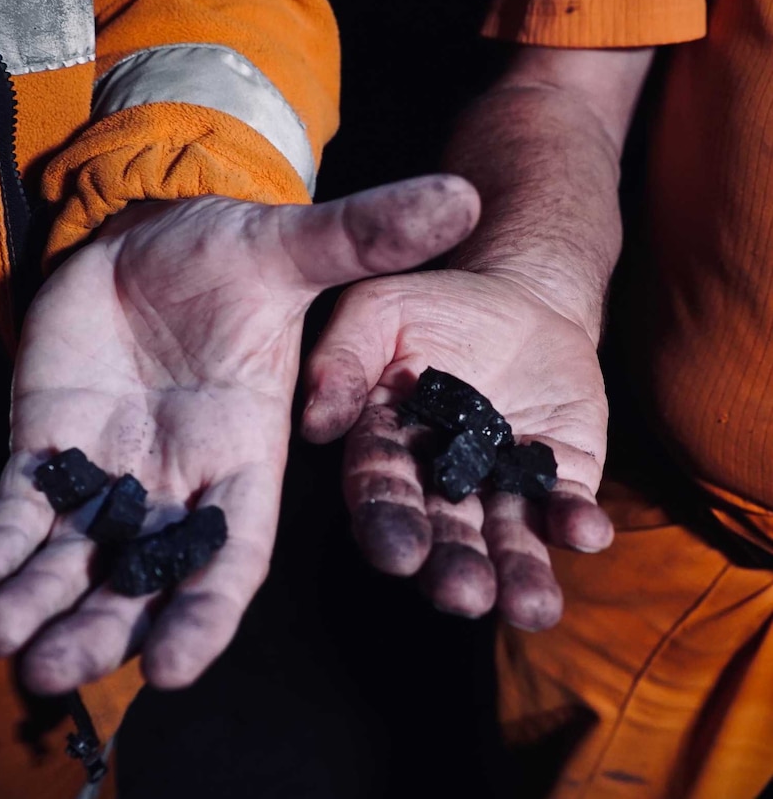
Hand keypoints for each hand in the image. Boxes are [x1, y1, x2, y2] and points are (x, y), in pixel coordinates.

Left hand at [0, 175, 478, 690]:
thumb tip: (459, 195)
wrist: (151, 237)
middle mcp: (178, 479)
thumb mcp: (289, 246)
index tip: (171, 667)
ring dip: (39, 604)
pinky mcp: (48, 446)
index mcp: (243, 453)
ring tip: (6, 637)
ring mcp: (109, 468)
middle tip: (55, 671)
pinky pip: (19, 508)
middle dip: (104, 628)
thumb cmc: (227, 252)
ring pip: (76, 558)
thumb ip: (364, 236)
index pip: (230, 553)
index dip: (205, 612)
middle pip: (146, 577)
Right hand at [301, 269, 613, 628]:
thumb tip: (314, 423)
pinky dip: (578, 522)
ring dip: (520, 573)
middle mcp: (444, 479)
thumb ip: (343, 359)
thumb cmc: (437, 303)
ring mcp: (505, 482)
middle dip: (454, 565)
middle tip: (464, 593)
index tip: (398, 553)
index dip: (387, 520)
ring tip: (531, 605)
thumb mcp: (378, 312)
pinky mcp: (560, 474)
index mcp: (390, 446)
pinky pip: (568, 504)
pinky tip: (587, 532)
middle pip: (446, 530)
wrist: (520, 295)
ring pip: (508, 536)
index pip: (382, 489)